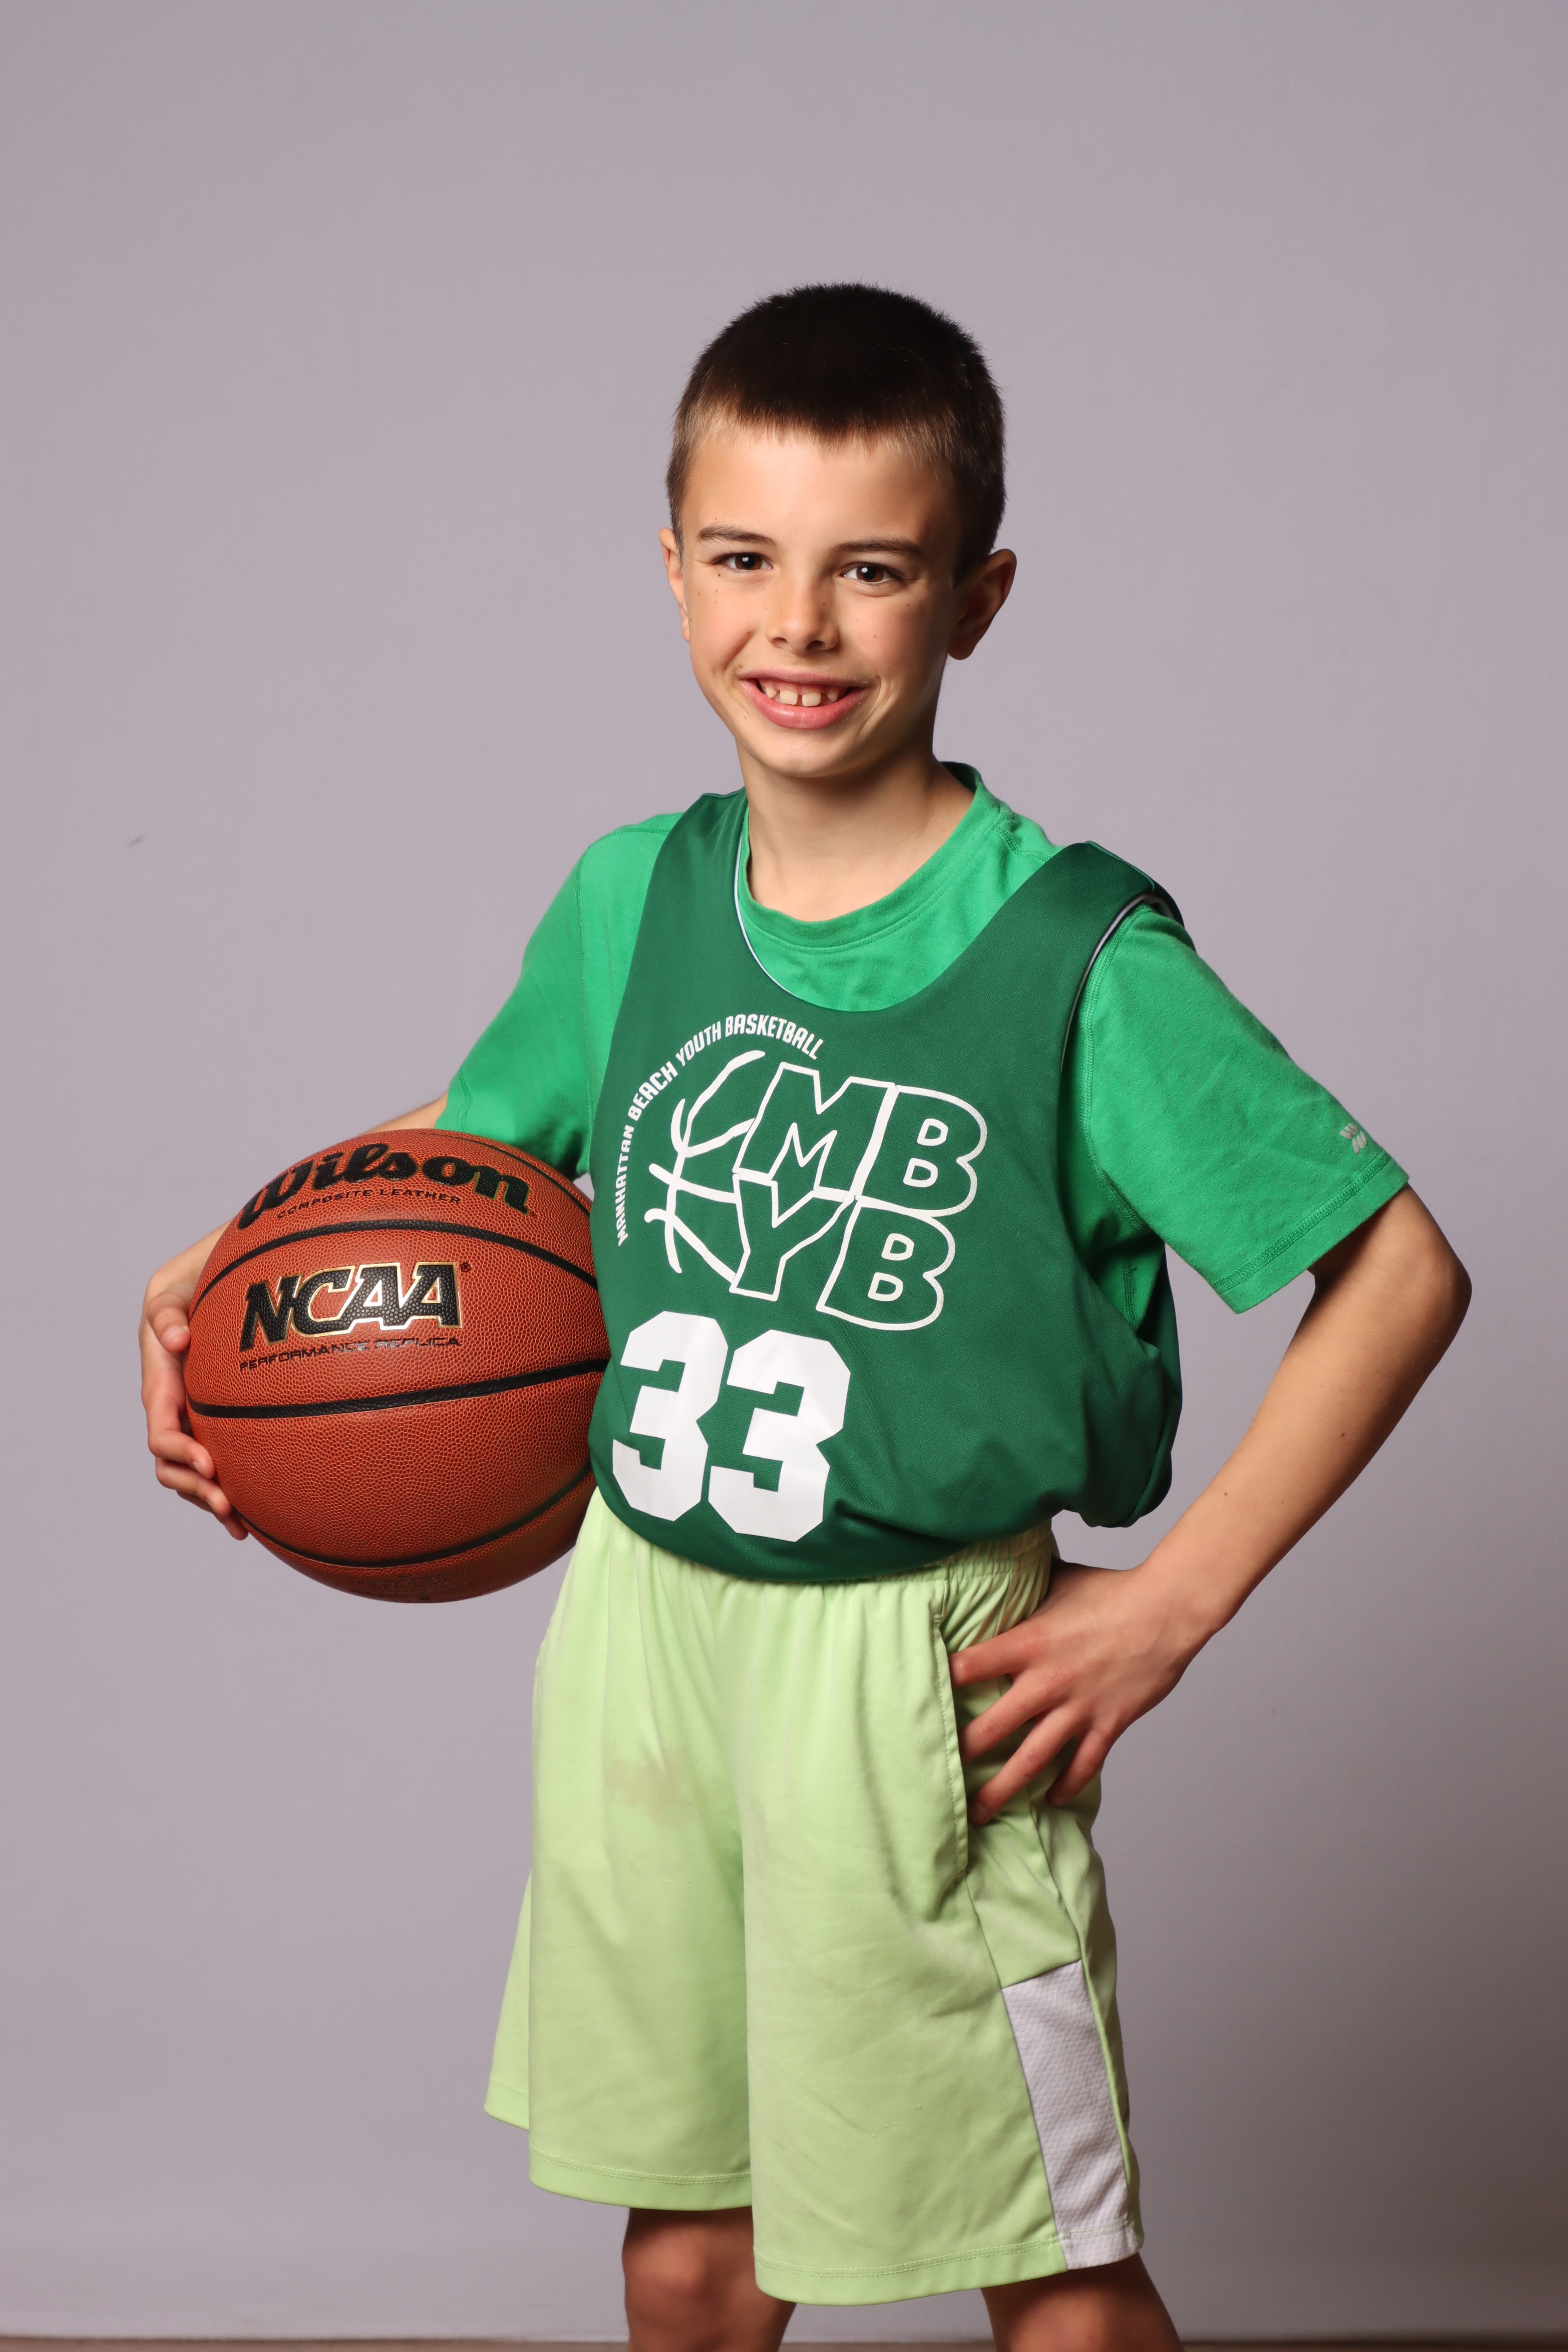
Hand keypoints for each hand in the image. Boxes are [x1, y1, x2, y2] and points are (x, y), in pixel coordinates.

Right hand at [140, 1231, 246, 1537]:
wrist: (204, 1286)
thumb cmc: (187, 1287)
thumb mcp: (171, 1291)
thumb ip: (167, 1313)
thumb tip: (176, 1341)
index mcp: (161, 1388)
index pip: (162, 1433)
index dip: (182, 1453)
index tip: (210, 1464)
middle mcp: (173, 1411)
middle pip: (173, 1466)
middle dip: (196, 1489)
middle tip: (228, 1505)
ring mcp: (193, 1421)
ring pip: (191, 1475)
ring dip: (210, 1500)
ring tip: (240, 1522)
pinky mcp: (214, 1424)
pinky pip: (216, 1467)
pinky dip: (228, 1493)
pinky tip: (250, 1521)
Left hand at [950, 1561, 1198, 1818]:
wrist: (1167, 1609)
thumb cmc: (1113, 1590)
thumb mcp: (1059, 1580)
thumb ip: (1026, 1585)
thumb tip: (998, 1568)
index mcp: (1028, 1642)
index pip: (968, 1666)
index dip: (941, 1681)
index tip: (919, 1698)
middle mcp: (1047, 1681)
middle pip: (992, 1729)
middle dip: (963, 1754)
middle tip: (939, 1773)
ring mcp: (1078, 1708)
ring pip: (1031, 1761)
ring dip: (1003, 1789)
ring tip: (980, 1811)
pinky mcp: (1108, 1724)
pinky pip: (1082, 1765)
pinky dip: (1067, 1786)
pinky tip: (1051, 1799)